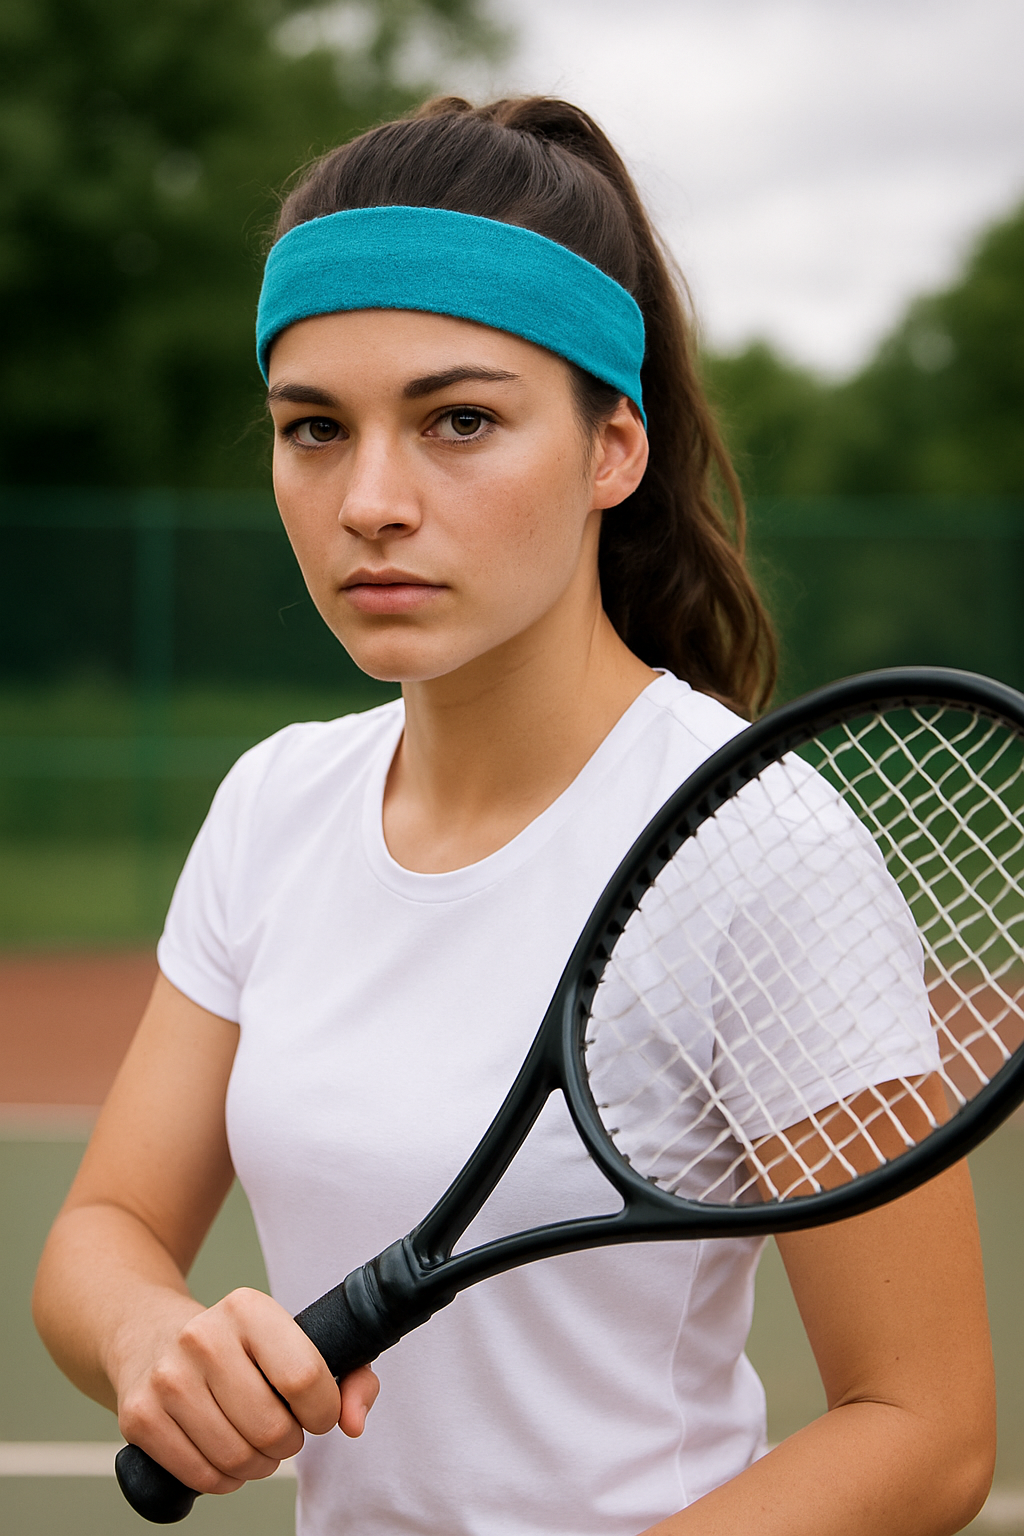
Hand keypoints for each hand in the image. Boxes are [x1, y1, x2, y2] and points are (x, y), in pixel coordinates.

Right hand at [112, 1287, 379, 1494]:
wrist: (151, 1337)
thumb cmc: (238, 1347)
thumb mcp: (294, 1338)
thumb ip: (350, 1374)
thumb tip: (354, 1422)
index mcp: (247, 1308)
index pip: (303, 1376)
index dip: (321, 1410)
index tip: (316, 1413)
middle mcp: (202, 1337)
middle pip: (271, 1427)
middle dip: (288, 1443)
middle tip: (283, 1431)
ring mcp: (167, 1378)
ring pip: (237, 1459)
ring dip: (258, 1466)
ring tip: (255, 1443)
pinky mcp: (139, 1417)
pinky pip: (201, 1477)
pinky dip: (223, 1479)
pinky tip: (224, 1454)